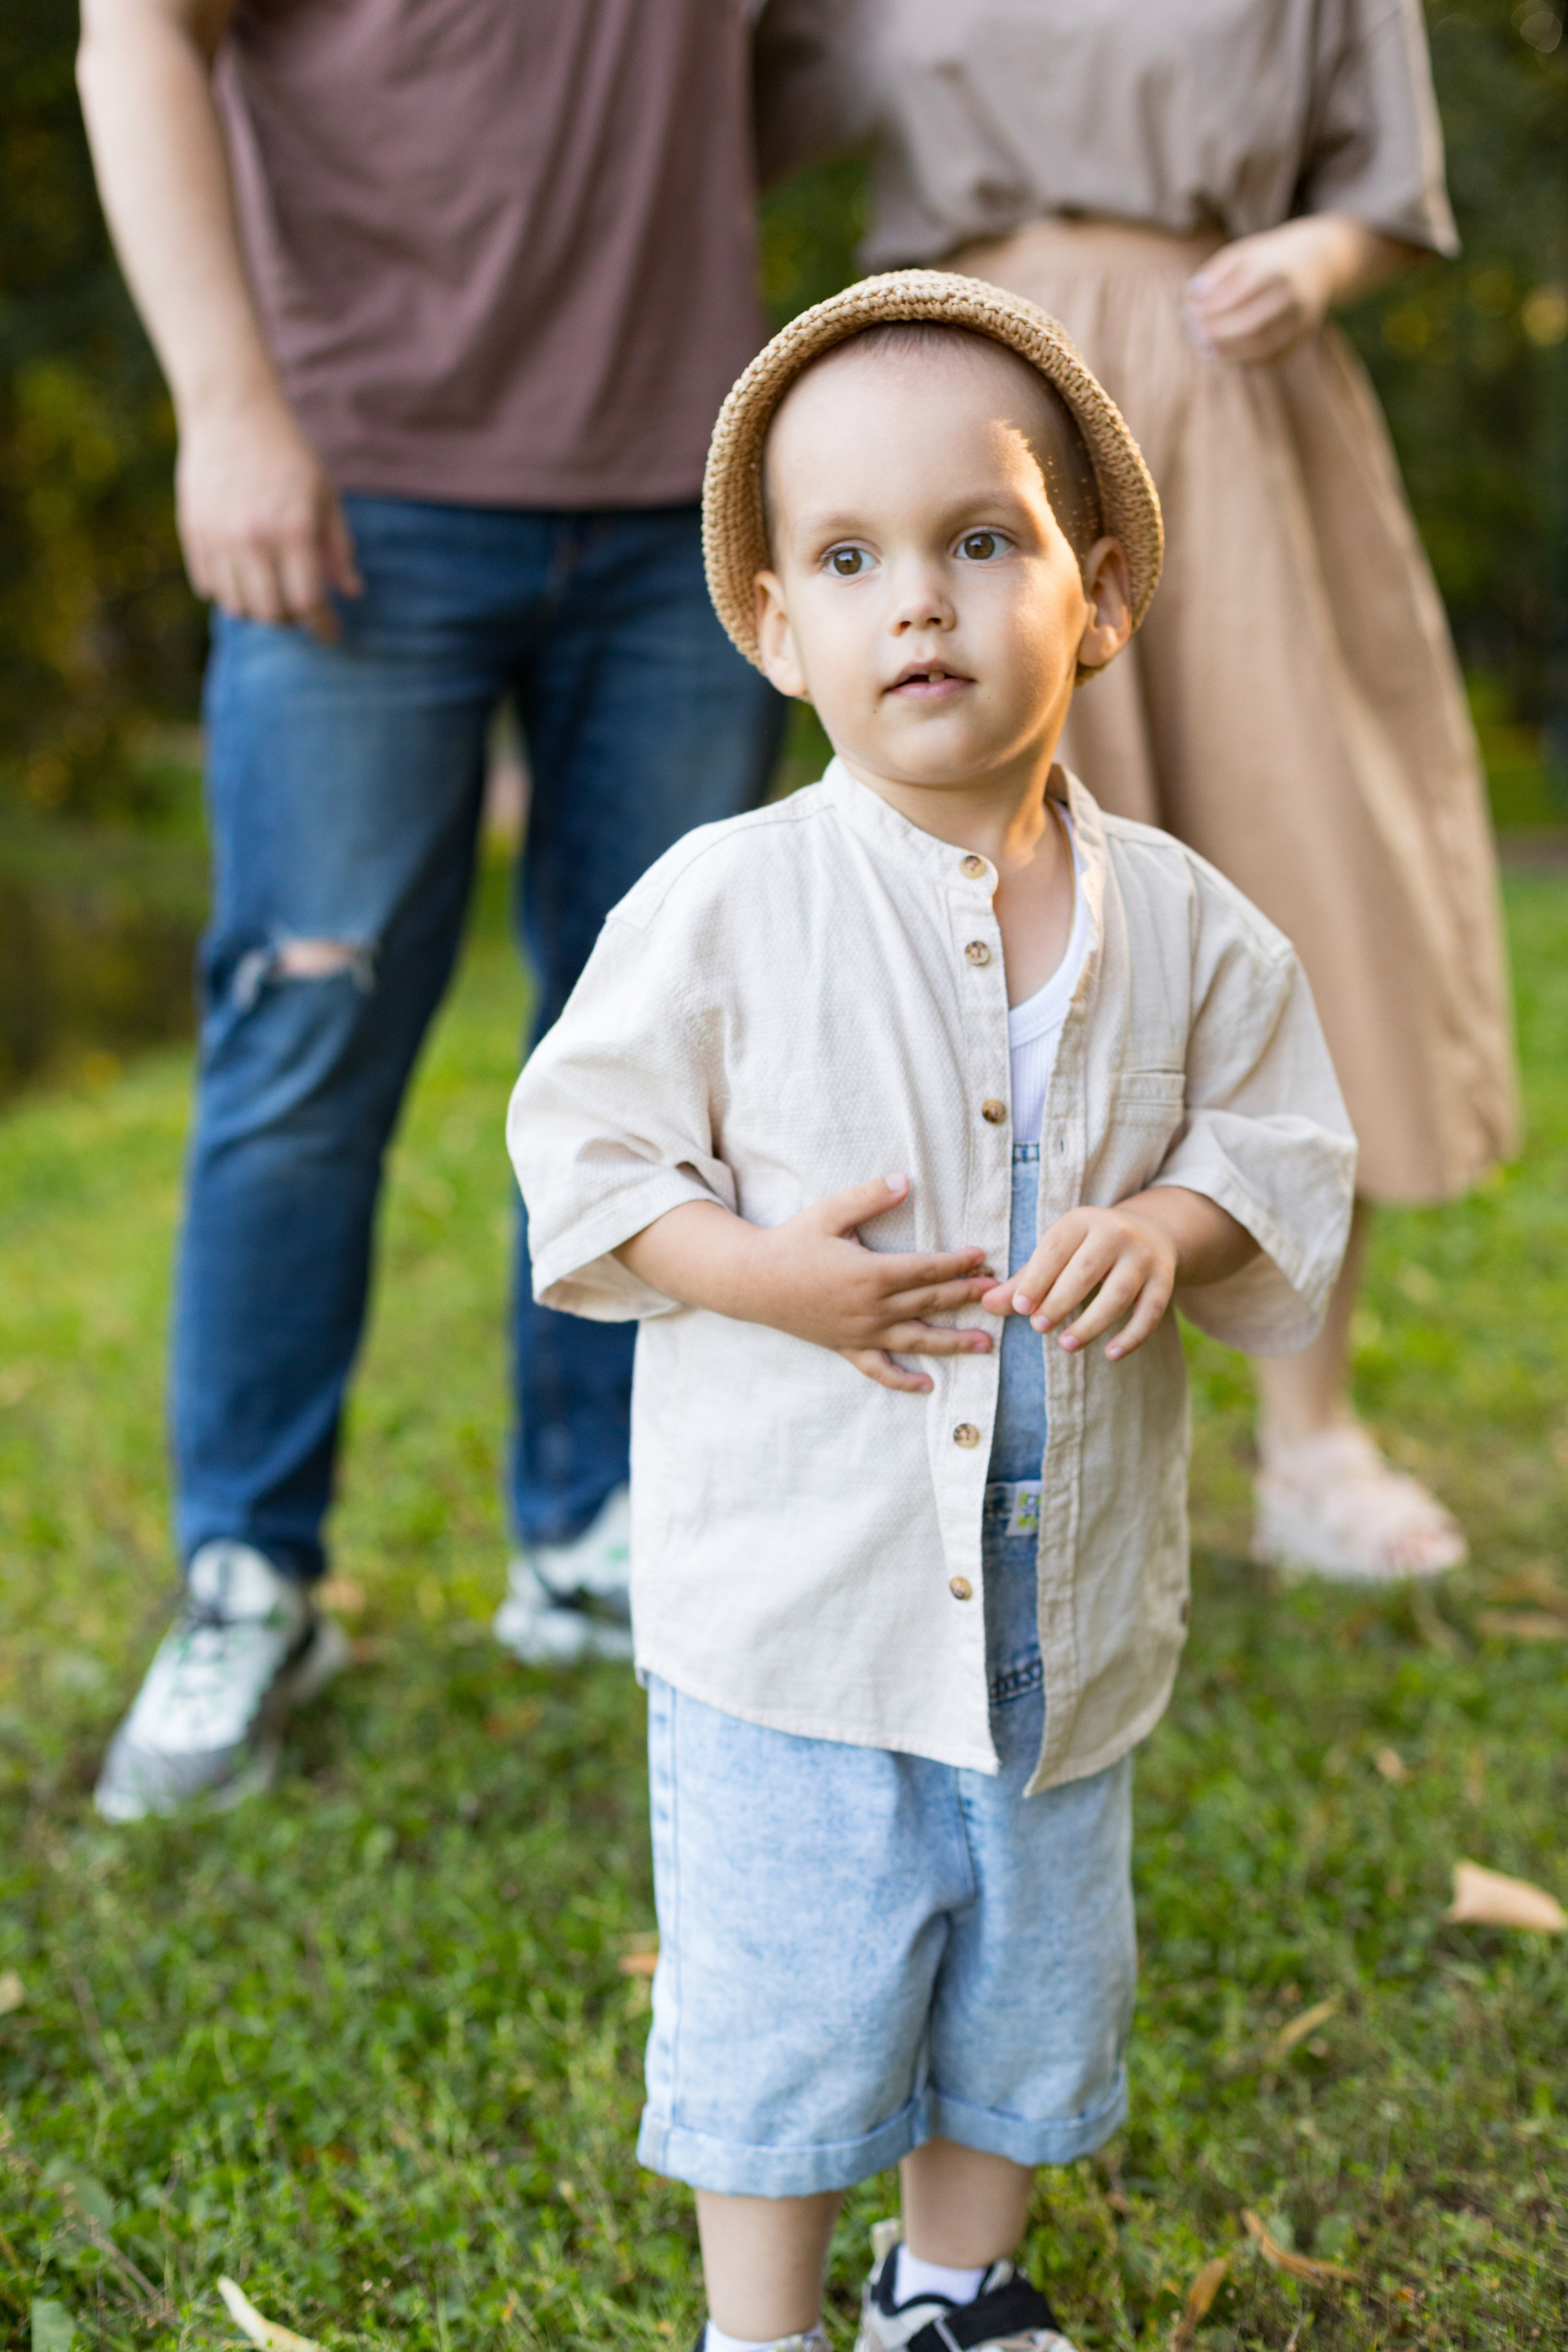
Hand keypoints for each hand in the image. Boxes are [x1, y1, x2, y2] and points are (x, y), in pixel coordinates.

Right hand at [176, 390, 361, 638]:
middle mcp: (254, 539)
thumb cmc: (288, 453)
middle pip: (270, 613)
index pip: (308, 602)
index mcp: (293, 531)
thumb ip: (339, 548)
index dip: (322, 626)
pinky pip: (208, 586)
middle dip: (291, 621)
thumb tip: (351, 592)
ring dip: (258, 610)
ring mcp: (218, 537)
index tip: (331, 632)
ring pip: (236, 606)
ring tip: (272, 597)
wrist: (233, 411)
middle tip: (301, 610)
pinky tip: (243, 579)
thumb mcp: (326, 496)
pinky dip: (228, 592)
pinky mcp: (193, 531)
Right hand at [617, 1174, 995, 1394]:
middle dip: (968, 1297)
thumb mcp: (830, 1212)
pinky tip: (927, 1387)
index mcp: (872, 1272)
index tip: (984, 1258)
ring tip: (986, 1345)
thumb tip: (906, 1180)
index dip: (959, 1264)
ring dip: (954, 1343)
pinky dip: (903, 1381)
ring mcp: (861, 1332)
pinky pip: (879, 1369)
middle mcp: (872, 1308)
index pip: (928, 1269)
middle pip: (931, 1303)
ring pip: (916, 1340)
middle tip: (1000, 1296)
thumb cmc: (791, 1242)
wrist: (751, 1281)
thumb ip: (870, 1197)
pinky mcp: (846, 1347)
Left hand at [981, 1202, 1175, 1361]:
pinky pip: (1150, 1313)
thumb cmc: (1088, 1249)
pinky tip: (1111, 1354)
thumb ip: (1024, 1280)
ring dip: (1090, 1324)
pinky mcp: (1164, 1280)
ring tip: (1067, 1344)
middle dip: (1059, 1302)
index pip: (1054, 1250)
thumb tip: (987, 1305)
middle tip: (1039, 1327)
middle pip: (1085, 1272)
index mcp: (1081, 1221)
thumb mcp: (1057, 1254)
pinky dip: (1132, 1336)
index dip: (1035, 1280)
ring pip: (1118, 1295)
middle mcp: (1116, 1233)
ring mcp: (1143, 1257)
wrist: (1152, 1232)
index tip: (1019, 1308)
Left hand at [1183, 215, 1402, 365]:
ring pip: (1263, 345)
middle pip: (1252, 324)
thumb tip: (1193, 294)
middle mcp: (1293, 296)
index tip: (1189, 312)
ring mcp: (1302, 319)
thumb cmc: (1268, 259)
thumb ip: (1216, 272)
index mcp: (1276, 269)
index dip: (1211, 308)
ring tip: (1203, 349)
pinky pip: (1272, 357)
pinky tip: (1221, 355)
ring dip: (1229, 352)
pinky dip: (1244, 360)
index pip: (1240, 294)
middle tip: (1193, 334)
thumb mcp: (1242, 253)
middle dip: (1218, 333)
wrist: (1318, 262)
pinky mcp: (1303, 336)